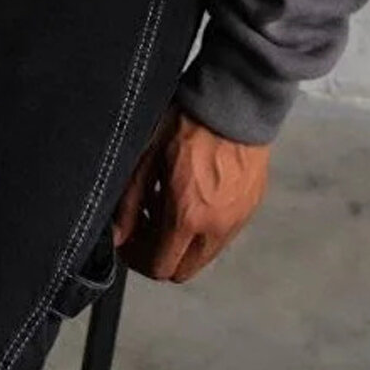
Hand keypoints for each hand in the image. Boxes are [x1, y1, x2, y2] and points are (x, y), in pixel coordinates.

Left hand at [109, 101, 270, 282]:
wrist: (236, 99)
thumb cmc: (188, 120)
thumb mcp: (147, 156)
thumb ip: (129, 201)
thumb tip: (118, 236)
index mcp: (188, 216)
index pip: (160, 267)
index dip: (138, 259)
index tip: (129, 240)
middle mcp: (216, 227)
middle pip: (183, 270)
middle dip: (160, 256)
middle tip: (147, 224)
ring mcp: (238, 219)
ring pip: (204, 254)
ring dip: (184, 243)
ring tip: (170, 206)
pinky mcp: (251, 207)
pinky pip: (223, 234)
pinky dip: (205, 227)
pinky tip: (194, 196)